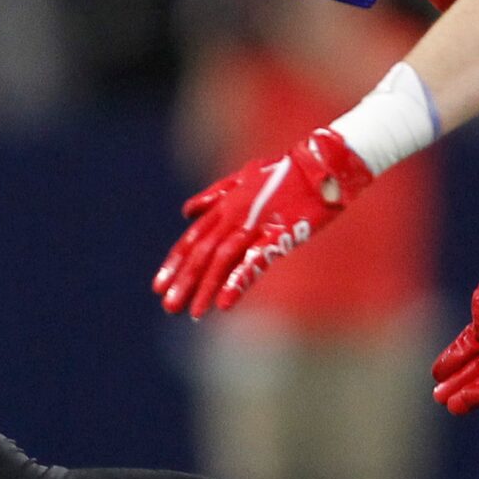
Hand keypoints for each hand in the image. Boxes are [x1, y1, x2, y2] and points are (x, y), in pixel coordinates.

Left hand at [155, 127, 372, 317]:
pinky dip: (237, 281)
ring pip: (221, 259)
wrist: (320, 165)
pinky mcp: (278, 235)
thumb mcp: (243, 177)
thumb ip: (214, 195)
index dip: (176, 263)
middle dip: (184, 280)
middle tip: (169, 307)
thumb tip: (187, 211)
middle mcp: (234, 216)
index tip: (159, 286)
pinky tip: (225, 303)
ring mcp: (254, 225)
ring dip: (205, 287)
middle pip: (202, 252)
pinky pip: (254, 261)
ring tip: (193, 312)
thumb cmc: (284, 172)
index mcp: (225, 204)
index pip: (193, 238)